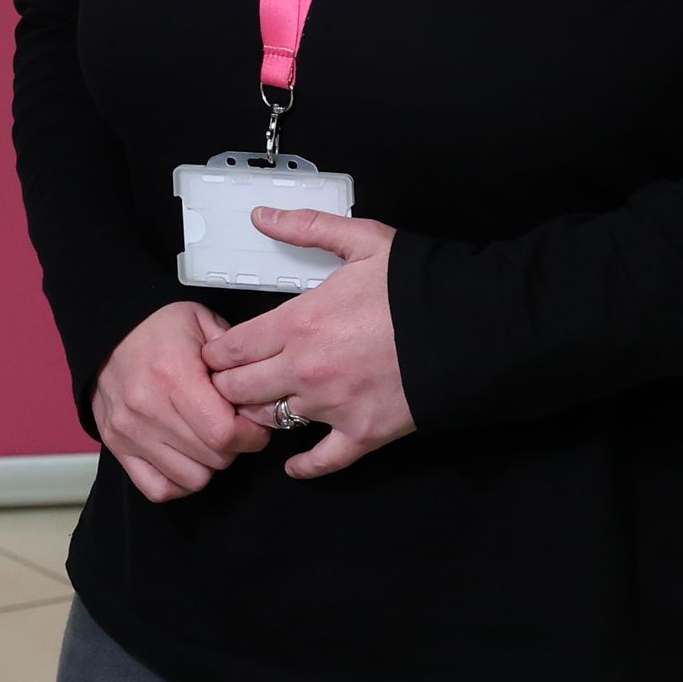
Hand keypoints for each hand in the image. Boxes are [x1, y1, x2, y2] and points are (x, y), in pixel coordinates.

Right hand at [93, 300, 274, 502]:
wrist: (107, 329)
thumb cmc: (158, 325)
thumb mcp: (202, 320)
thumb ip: (235, 355)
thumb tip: (259, 391)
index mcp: (173, 375)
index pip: (224, 433)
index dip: (251, 435)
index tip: (254, 424)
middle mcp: (148, 408)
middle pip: (214, 458)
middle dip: (235, 447)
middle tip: (234, 427)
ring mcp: (130, 432)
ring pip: (192, 478)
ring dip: (210, 464)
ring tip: (208, 439)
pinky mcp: (117, 446)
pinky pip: (159, 488)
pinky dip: (180, 482)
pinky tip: (187, 458)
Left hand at [200, 210, 413, 478]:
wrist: (469, 328)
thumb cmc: (413, 284)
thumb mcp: (361, 240)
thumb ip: (306, 228)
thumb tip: (262, 215)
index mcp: (298, 323)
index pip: (230, 349)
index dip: (214, 352)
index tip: (212, 353)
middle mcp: (305, 371)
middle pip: (238, 390)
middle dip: (225, 385)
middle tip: (224, 381)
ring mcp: (333, 407)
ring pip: (271, 422)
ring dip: (260, 415)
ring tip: (258, 407)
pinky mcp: (362, 434)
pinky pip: (322, 460)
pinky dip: (304, 466)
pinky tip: (293, 465)